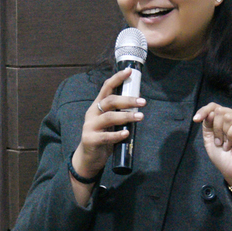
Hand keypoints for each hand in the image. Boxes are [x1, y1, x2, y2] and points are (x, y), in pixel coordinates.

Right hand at [71, 68, 144, 187]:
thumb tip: (138, 101)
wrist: (88, 158)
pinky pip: (105, 136)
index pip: (106, 88)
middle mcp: (92, 113)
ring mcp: (90, 126)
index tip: (129, 71)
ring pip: (109, 117)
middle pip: (109, 101)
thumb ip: (119, 113)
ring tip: (140, 117)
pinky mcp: (90, 140)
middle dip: (127, 100)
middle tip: (143, 102)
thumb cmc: (103, 137)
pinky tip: (126, 133)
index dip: (117, 78)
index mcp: (97, 106)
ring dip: (126, 116)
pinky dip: (117, 134)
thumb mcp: (110, 123)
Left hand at [193, 103, 231, 189]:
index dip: (204, 110)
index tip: (196, 119)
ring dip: (223, 133)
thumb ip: (208, 126)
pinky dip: (231, 136)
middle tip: (219, 142)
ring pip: (228, 116)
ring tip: (227, 145)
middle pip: (220, 110)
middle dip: (215, 128)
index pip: (215, 106)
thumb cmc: (225, 159)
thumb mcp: (210, 141)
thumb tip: (209, 112)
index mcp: (227, 121)